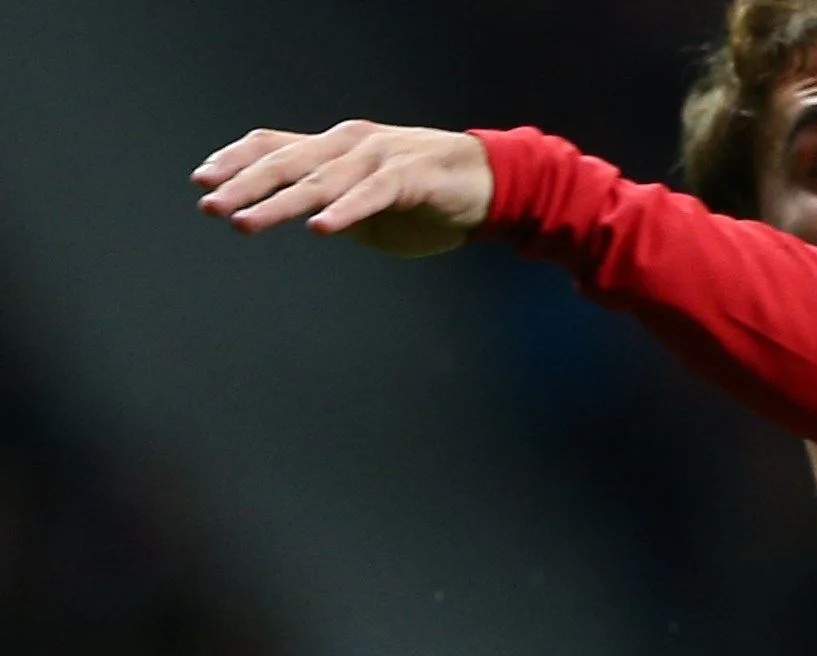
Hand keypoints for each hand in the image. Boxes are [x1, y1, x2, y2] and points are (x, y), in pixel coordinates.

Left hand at [194, 122, 492, 256]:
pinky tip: (320, 228)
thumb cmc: (429, 197)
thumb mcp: (368, 204)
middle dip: (242, 184)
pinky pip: (371, 195)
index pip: (273, 145)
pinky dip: (345, 211)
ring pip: (319, 179)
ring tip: (246, 223)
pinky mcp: (411, 177)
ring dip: (279, 203)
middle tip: (210, 206)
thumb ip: (334, 205)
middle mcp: (349, 144)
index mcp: (335, 148)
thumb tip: (303, 217)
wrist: (492, 184)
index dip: (235, 160)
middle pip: (285, 161)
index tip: (202, 181)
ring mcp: (379, 158)